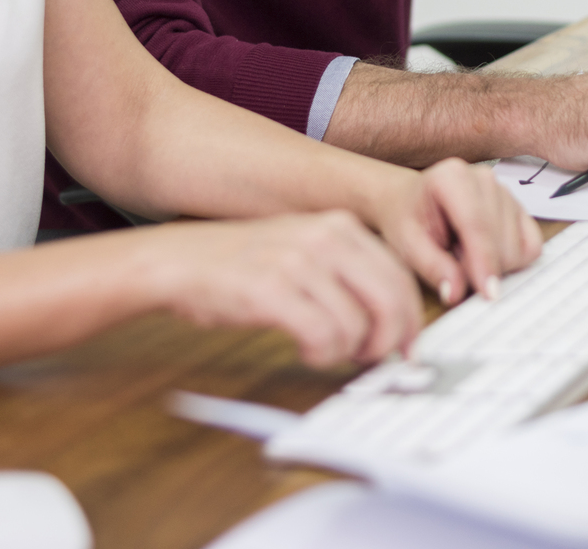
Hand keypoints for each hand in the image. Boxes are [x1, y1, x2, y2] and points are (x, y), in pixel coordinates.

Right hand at [140, 212, 421, 366]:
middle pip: (391, 301)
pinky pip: (323, 337)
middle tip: (372, 360)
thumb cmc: (239, 264)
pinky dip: (322, 354)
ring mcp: (298, 263)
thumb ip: (346, 273)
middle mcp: (325, 238)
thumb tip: (390, 316)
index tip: (407, 347)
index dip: (409, 320)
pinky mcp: (272, 291)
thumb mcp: (302, 248)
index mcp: (339, 226)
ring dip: (348, 352)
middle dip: (390, 341)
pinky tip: (307, 351)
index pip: (400, 277)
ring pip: (358, 326)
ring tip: (326, 351)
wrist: (178, 261)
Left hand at [368, 158, 542, 306]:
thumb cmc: (408, 219)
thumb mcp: (407, 245)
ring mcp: (505, 191)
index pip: (477, 224)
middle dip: (482, 266)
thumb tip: (456, 292)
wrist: (411, 202)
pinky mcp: (519, 208)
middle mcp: (484, 179)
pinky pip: (531, 246)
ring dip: (493, 263)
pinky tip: (485, 254)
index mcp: (452, 178)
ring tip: (462, 251)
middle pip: (501, 239)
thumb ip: (432, 267)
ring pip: (517, 247)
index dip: (484, 261)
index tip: (488, 292)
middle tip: (452, 261)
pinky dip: (513, 260)